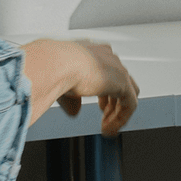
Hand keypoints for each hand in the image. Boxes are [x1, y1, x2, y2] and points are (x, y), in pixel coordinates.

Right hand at [20, 38, 139, 134]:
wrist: (55, 63)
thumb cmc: (50, 69)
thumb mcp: (60, 85)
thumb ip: (72, 98)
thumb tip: (75, 111)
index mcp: (90, 52)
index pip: (104, 70)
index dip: (104, 91)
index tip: (100, 105)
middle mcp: (106, 57)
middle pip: (119, 81)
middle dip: (112, 100)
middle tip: (104, 115)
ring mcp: (117, 68)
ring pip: (126, 93)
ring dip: (116, 112)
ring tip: (106, 127)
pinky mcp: (123, 82)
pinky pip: (129, 104)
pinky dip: (120, 118)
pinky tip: (109, 129)